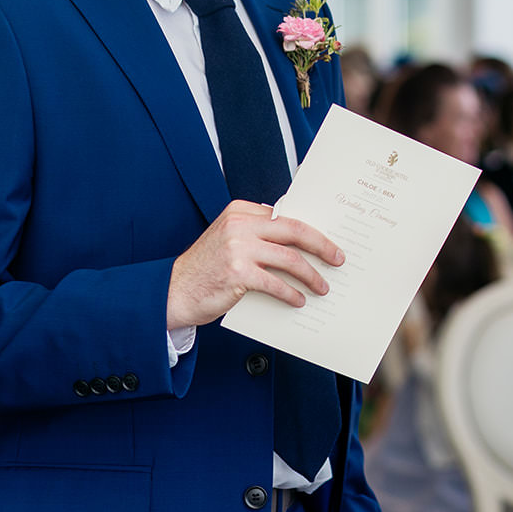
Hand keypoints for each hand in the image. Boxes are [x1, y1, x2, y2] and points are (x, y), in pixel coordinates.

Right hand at [167, 200, 343, 328]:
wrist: (174, 291)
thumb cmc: (207, 268)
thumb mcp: (230, 239)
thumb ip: (258, 234)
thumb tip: (300, 242)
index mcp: (241, 211)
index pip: (287, 215)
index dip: (312, 229)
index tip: (330, 240)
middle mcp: (240, 224)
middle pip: (295, 230)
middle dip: (322, 245)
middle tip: (338, 259)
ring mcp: (238, 248)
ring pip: (290, 258)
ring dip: (311, 275)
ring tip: (322, 287)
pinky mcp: (237, 273)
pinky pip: (276, 283)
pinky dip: (291, 293)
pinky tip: (299, 300)